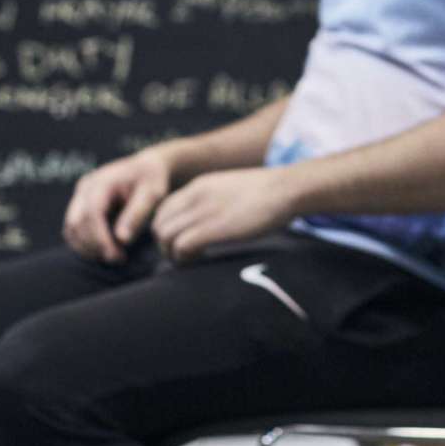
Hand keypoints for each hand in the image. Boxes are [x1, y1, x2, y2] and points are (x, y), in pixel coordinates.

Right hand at [61, 149, 171, 263]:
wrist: (146, 167)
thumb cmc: (151, 179)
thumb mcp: (152, 194)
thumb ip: (136, 214)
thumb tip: (121, 240)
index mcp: (102, 181)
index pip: (91, 214)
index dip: (100, 239)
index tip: (117, 255)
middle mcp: (86, 187)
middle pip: (76, 223)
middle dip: (94, 246)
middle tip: (118, 258)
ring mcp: (80, 196)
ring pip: (71, 229)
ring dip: (87, 247)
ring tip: (113, 255)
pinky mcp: (80, 205)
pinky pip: (74, 229)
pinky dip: (85, 243)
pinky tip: (106, 249)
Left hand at [151, 165, 304, 263]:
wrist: (286, 188)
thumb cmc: (267, 193)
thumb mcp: (230, 189)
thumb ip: (212, 200)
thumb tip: (207, 220)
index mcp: (198, 186)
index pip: (163, 209)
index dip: (167, 229)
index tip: (181, 240)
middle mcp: (194, 197)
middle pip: (159, 225)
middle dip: (165, 244)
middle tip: (183, 255)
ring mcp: (203, 212)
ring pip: (165, 236)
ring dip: (172, 253)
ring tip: (191, 259)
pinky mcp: (213, 228)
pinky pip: (181, 245)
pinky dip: (184, 257)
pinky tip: (200, 258)